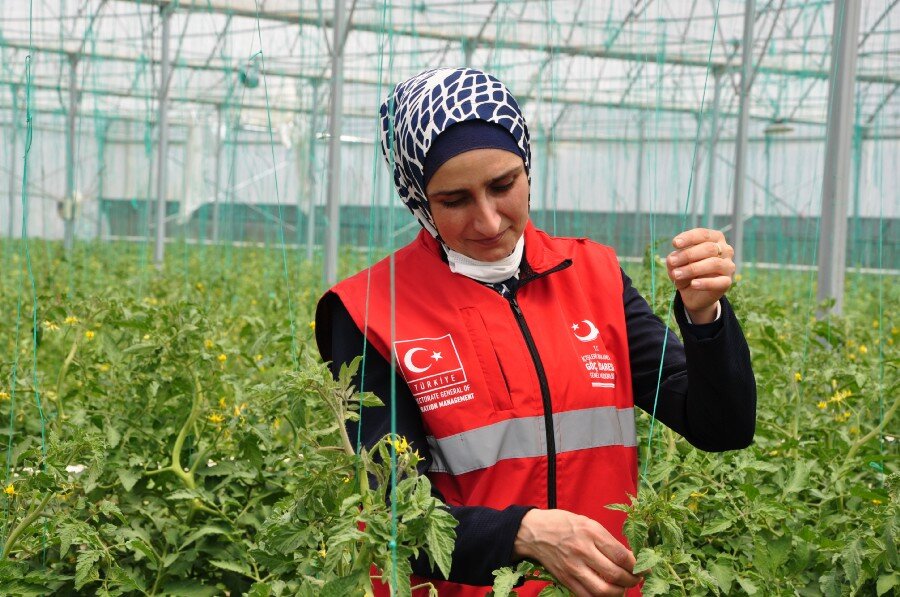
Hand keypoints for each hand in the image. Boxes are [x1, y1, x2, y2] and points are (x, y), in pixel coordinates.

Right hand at [513, 509, 640, 595]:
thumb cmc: (563, 524)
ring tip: (623, 588)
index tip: (643, 568)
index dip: (636, 565)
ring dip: (619, 593)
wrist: (533, 532)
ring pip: (603, 590)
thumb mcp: (588, 523)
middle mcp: (582, 550)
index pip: (620, 555)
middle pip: (615, 574)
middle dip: (632, 580)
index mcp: (591, 532)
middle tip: (636, 579)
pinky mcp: (565, 579)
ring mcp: (573, 567)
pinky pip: (587, 596)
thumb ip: (607, 541)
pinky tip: (607, 593)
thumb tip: (629, 558)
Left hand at [666, 228, 734, 322]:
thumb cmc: (686, 272)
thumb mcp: (677, 264)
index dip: (689, 238)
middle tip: (672, 262)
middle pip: (709, 248)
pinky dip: (704, 283)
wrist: (693, 293)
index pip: (703, 234)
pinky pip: (718, 282)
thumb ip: (674, 259)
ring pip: (714, 263)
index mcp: (714, 239)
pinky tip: (693, 284)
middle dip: (688, 254)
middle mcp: (725, 250)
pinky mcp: (727, 282)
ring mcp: (728, 266)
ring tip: (677, 274)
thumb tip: (672, 259)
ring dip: (692, 269)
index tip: (675, 243)